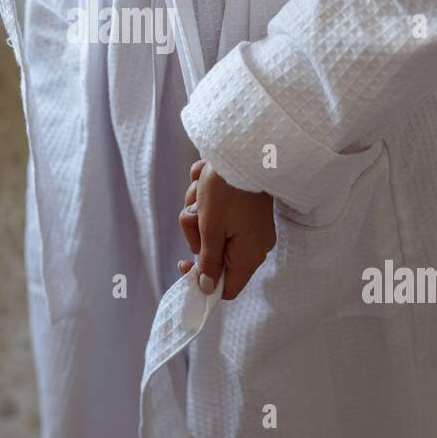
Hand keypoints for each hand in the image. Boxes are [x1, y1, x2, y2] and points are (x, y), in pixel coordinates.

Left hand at [176, 160, 275, 299]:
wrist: (244, 149)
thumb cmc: (227, 190)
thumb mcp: (211, 227)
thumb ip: (208, 260)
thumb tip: (207, 288)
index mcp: (249, 255)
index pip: (227, 288)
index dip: (203, 280)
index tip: (183, 264)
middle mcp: (254, 244)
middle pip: (214, 254)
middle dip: (196, 231)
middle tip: (194, 212)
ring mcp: (250, 226)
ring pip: (210, 229)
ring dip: (197, 209)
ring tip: (201, 187)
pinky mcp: (245, 208)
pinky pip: (218, 211)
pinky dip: (205, 196)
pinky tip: (205, 178)